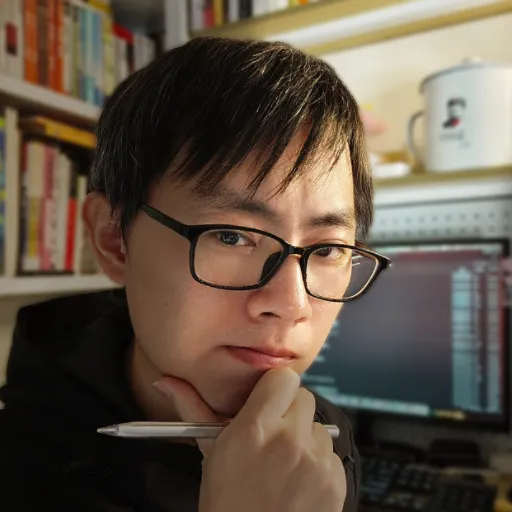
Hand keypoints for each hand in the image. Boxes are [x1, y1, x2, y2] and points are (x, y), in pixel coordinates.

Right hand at [154, 368, 345, 511]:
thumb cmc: (227, 502)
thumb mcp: (211, 454)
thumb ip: (193, 410)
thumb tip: (164, 382)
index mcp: (254, 430)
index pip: (283, 378)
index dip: (276, 388)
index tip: (269, 401)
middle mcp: (288, 440)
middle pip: (304, 397)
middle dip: (291, 411)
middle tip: (276, 434)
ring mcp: (315, 461)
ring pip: (318, 427)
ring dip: (305, 439)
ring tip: (285, 465)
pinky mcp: (335, 480)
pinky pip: (330, 454)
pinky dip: (319, 464)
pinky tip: (300, 483)